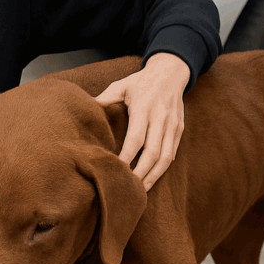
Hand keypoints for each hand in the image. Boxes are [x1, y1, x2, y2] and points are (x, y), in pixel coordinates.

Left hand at [95, 52, 189, 190]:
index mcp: (144, 107)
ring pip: (166, 157)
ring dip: (154, 176)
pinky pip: (172, 153)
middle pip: (153, 153)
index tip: (116, 171)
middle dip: (141, 173)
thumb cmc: (140, 82)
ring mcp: (173, 125)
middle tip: (128, 188)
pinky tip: (152, 178)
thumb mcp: (121, 85)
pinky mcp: (179, 129)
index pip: (136, 139)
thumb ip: (104, 99)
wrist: (170, 73)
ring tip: (140, 190)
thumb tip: (84, 111)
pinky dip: (163, 168)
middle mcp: (161, 118)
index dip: (127, 158)